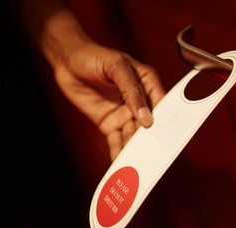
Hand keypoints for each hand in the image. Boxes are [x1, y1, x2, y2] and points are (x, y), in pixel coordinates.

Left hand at [53, 42, 164, 159]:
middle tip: (154, 157)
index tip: (169, 137)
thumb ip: (132, 91)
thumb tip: (146, 117)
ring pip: (133, 135)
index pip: (162, 104)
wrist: (66, 62)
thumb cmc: (93, 56)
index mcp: (146, 83)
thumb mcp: (116, 67)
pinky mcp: (109, 123)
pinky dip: (118, 152)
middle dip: (151, 140)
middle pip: (148, 124)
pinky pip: (116, 140)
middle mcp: (138, 101)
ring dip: (135, 149)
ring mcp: (124, 113)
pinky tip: (120, 163)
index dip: (167, 120)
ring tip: (137, 164)